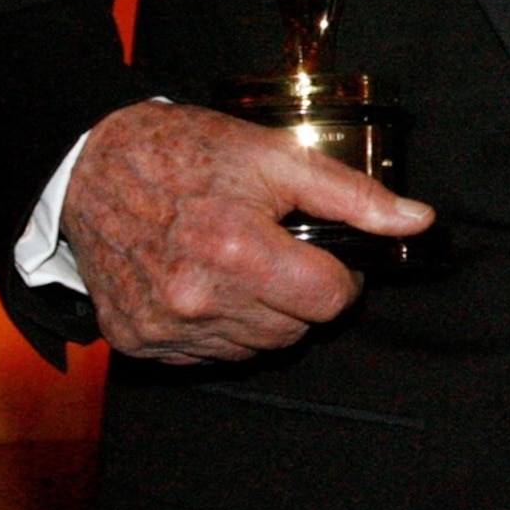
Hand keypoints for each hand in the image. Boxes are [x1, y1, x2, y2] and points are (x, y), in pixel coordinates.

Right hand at [63, 103, 437, 363]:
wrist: (92, 166)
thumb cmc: (187, 154)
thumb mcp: (278, 156)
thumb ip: (354, 195)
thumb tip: (417, 221)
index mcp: (237, 250)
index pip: (329, 301)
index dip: (339, 276)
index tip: (323, 254)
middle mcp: (197, 298)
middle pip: (295, 329)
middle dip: (299, 294)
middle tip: (277, 252)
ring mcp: (163, 326)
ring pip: (254, 348)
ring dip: (260, 314)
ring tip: (238, 264)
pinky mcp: (136, 340)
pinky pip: (206, 355)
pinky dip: (216, 328)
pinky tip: (204, 284)